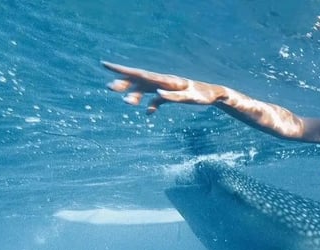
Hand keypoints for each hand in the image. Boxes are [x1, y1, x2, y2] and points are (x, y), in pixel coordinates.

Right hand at [102, 61, 224, 113]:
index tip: (105, 65)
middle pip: (139, 81)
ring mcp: (165, 87)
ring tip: (127, 102)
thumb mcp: (190, 97)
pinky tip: (148, 113)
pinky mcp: (171, 94)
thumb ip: (174, 96)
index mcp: (165, 80)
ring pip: (146, 90)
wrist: (214, 94)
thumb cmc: (203, 95)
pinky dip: (152, 105)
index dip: (122, 70)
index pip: (139, 74)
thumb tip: (158, 94)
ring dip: (135, 95)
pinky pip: (157, 99)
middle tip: (109, 87)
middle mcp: (162, 81)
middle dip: (124, 83)